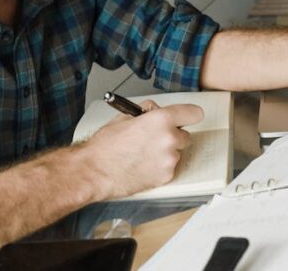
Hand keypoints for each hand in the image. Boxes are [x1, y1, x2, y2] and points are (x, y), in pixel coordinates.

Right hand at [82, 100, 204, 198]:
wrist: (95, 171)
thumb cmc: (105, 146)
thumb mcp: (124, 117)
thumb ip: (146, 112)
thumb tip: (154, 111)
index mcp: (161, 120)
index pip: (193, 113)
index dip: (189, 114)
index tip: (189, 116)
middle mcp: (169, 139)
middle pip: (185, 136)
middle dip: (173, 136)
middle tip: (154, 139)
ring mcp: (169, 160)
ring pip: (176, 153)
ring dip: (166, 153)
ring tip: (143, 154)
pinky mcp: (165, 177)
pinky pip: (169, 168)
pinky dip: (160, 167)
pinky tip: (143, 165)